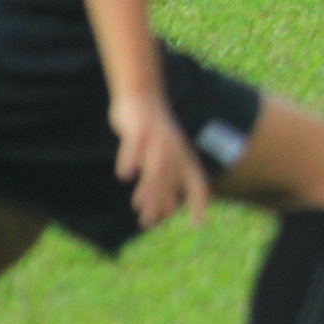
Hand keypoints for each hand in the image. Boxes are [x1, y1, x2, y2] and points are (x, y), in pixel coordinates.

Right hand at [111, 92, 207, 229]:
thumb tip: (169, 211)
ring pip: (155, 166)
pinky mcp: (139, 129)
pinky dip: (131, 159)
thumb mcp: (164, 159)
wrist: (142, 97)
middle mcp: (175, 150)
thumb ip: (168, 183)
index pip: (198, 183)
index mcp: (184, 157)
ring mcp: (158, 139)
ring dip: (149, 187)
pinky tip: (125, 175)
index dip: (198, 203)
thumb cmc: (154, 135)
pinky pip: (135, 145)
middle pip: (171, 180)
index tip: (197, 225)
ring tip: (139, 207)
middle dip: (162, 202)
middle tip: (149, 224)